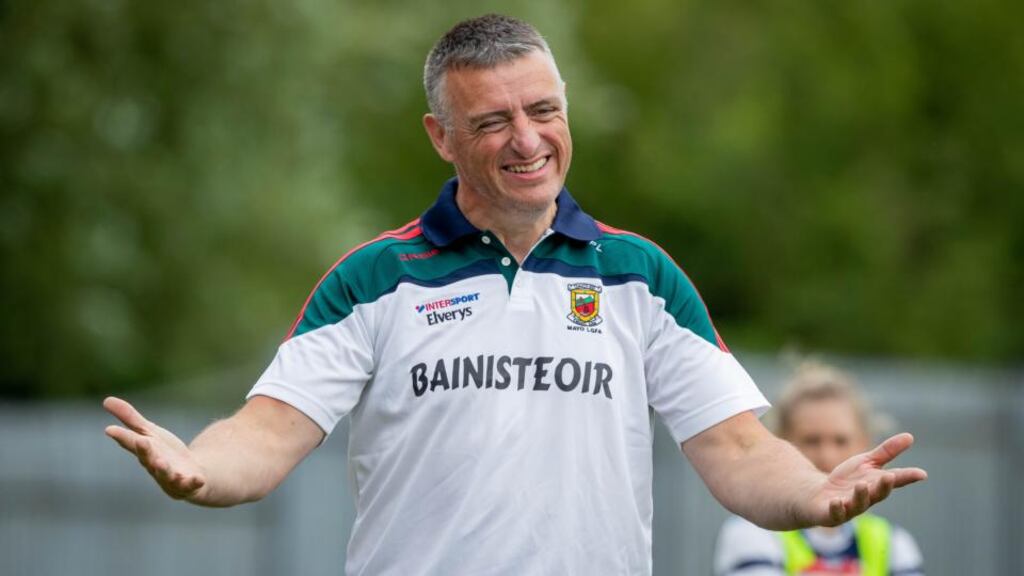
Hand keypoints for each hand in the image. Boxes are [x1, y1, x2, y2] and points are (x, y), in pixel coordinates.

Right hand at [103, 396, 207, 500]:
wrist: (190, 474)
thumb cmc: (164, 453)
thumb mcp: (149, 433)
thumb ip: (130, 419)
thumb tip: (106, 400)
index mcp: (145, 452)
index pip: (132, 443)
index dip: (121, 436)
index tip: (110, 429)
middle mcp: (155, 466)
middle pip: (148, 459)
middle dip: (145, 451)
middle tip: (142, 442)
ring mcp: (171, 477)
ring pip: (167, 475)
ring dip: (164, 470)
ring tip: (161, 462)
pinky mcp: (189, 484)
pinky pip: (191, 485)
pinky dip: (194, 482)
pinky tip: (199, 479)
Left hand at [811, 433, 926, 525]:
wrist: (819, 495)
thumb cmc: (847, 480)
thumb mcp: (866, 462)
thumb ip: (886, 452)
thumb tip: (910, 436)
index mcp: (876, 484)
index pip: (895, 480)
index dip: (908, 477)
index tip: (922, 473)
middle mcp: (867, 498)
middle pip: (878, 494)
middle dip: (884, 487)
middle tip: (889, 477)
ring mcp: (850, 508)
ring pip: (858, 504)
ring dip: (861, 495)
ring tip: (862, 485)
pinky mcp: (832, 514)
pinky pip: (835, 513)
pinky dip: (837, 508)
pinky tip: (837, 501)